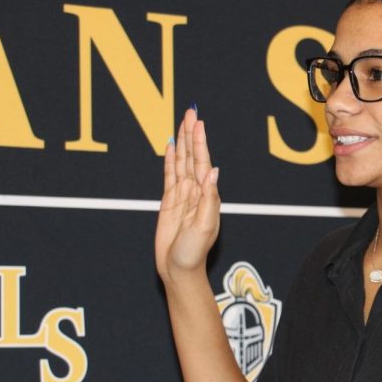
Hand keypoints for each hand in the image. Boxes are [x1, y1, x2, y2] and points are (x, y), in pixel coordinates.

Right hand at [155, 107, 220, 282]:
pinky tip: (171, 146)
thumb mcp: (204, 227)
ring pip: (181, 162)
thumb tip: (213, 172)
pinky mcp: (169, 202)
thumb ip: (209, 199)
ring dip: (182, 142)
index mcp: (206, 196)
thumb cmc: (193, 253)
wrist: (178, 269)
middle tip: (190, 112)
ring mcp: (182, 195)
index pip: (202, 162)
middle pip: (192, 156)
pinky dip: (170, 159)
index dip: (200, 142)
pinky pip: (169, 175)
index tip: (199, 124)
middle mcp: (195, 191)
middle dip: (191, 134)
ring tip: (182, 122)